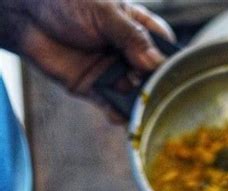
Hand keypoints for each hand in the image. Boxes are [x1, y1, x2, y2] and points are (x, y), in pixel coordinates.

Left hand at [0, 0, 172, 116]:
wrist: (27, 17)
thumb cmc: (66, 3)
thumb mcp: (104, 13)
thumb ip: (131, 37)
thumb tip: (155, 63)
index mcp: (135, 28)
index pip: (163, 46)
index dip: (170, 61)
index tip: (173, 73)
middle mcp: (127, 52)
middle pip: (151, 75)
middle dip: (154, 86)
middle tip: (154, 93)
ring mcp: (112, 72)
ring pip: (134, 93)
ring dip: (139, 103)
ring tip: (140, 109)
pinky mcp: (95, 89)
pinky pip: (113, 106)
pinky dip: (119, 114)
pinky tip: (121, 116)